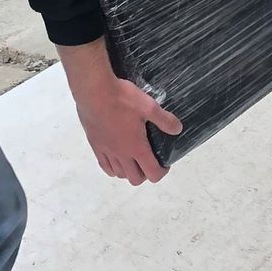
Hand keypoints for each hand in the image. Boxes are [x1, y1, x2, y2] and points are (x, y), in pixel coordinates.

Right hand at [57, 39, 181, 184]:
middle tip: (149, 160)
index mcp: (136, 147)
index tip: (165, 163)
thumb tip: (178, 129)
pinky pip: (104, 166)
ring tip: (133, 158)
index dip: (162, 172)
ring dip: (129, 171)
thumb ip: (164, 119)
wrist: (93, 91)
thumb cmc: (122, 99)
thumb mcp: (148, 106)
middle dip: (145, 174)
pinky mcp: (95, 145)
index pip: (152, 174)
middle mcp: (121, 154)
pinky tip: (115, 158)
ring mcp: (106, 151)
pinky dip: (113, 168)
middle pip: (135, 179)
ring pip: (119, 174)